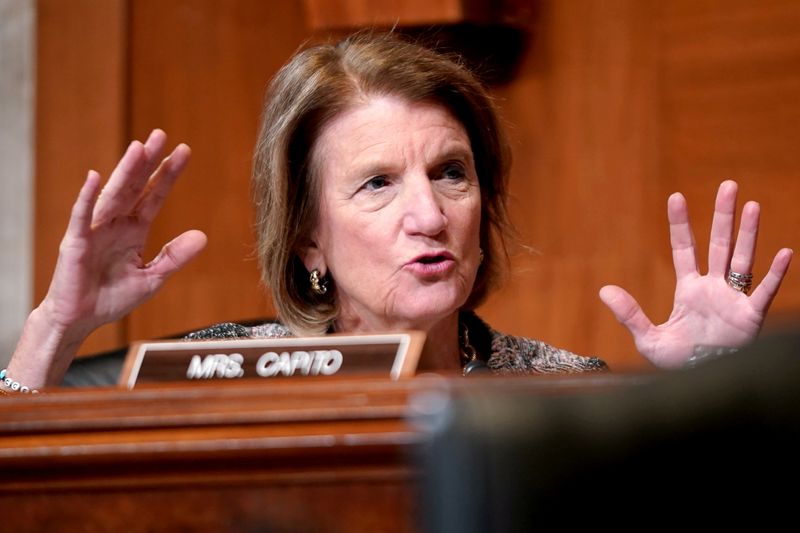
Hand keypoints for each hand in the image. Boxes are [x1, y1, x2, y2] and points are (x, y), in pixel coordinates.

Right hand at [40, 129, 207, 338]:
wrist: (80, 320)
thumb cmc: (111, 297)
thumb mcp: (153, 278)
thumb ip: (175, 257)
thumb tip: (203, 236)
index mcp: (134, 231)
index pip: (154, 196)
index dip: (168, 175)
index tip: (184, 151)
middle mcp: (115, 224)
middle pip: (134, 186)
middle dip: (148, 162)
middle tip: (161, 135)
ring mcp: (94, 231)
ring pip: (113, 195)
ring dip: (124, 171)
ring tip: (139, 148)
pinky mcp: (75, 243)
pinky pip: (82, 217)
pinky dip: (87, 198)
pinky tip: (94, 177)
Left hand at [599, 180, 792, 368]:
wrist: (703, 385)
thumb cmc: (679, 364)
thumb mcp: (649, 339)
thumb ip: (629, 314)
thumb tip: (604, 289)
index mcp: (689, 290)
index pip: (684, 249)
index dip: (680, 224)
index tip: (676, 196)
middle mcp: (713, 288)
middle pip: (719, 244)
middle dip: (722, 215)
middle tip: (728, 185)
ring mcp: (733, 299)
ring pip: (742, 258)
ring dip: (748, 233)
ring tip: (752, 205)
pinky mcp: (750, 317)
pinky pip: (764, 291)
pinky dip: (775, 274)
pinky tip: (783, 253)